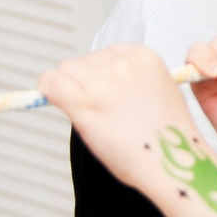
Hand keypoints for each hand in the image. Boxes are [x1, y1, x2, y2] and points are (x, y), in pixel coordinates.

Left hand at [39, 44, 188, 181]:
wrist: (170, 163)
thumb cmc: (164, 137)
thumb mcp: (158, 91)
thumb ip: (131, 78)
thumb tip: (95, 78)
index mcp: (145, 58)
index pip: (108, 52)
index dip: (100, 71)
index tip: (101, 87)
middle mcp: (123, 66)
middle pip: (85, 60)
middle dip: (85, 80)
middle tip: (95, 106)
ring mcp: (103, 85)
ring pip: (66, 69)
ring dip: (67, 85)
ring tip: (78, 106)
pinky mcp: (85, 104)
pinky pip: (52, 83)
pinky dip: (47, 87)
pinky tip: (47, 94)